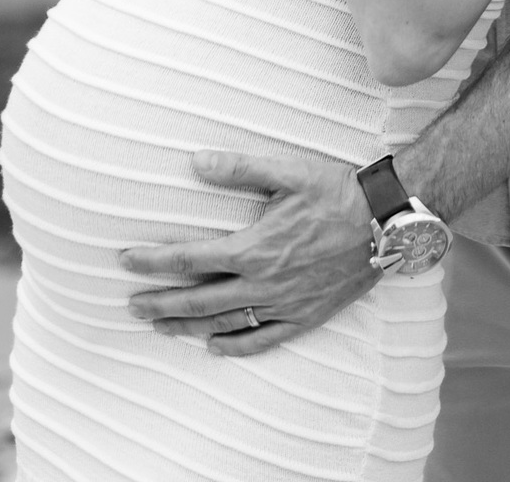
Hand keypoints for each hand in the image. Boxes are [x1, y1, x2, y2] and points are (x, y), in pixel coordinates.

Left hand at [120, 150, 374, 354]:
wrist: (384, 222)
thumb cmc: (335, 192)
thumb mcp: (286, 171)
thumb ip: (238, 168)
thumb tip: (195, 162)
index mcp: (253, 248)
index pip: (189, 258)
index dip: (153, 261)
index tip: (125, 261)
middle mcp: (263, 283)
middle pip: (198, 299)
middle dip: (160, 301)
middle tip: (130, 305)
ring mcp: (284, 304)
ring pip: (224, 322)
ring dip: (187, 325)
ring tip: (159, 326)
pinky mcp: (305, 316)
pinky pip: (263, 339)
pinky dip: (235, 346)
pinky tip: (214, 347)